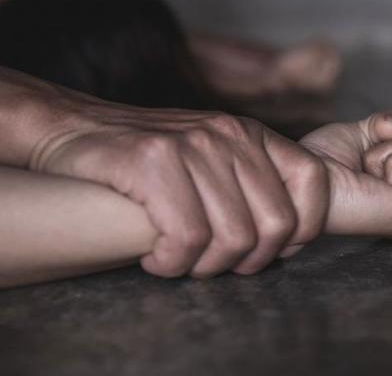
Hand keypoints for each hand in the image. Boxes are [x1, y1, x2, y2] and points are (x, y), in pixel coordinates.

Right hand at [29, 96, 328, 277]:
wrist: (74, 129)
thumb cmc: (150, 160)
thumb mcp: (213, 157)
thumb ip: (253, 185)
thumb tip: (293, 237)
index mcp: (251, 133)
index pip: (313, 178)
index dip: (306, 225)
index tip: (277, 249)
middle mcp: (229, 134)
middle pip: (275, 224)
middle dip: (249, 261)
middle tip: (215, 263)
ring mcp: (192, 145)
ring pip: (233, 238)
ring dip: (204, 267)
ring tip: (180, 259)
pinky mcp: (152, 161)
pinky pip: (188, 239)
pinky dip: (172, 263)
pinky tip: (155, 256)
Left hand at [299, 111, 391, 241]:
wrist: (306, 179)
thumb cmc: (322, 163)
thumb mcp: (361, 134)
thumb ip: (385, 125)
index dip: (385, 140)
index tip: (360, 164)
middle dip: (388, 145)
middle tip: (362, 169)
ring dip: (386, 153)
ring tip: (365, 176)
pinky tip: (374, 182)